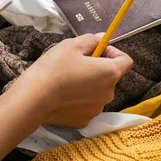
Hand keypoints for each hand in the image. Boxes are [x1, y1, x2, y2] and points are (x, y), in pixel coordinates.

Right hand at [0, 34, 132, 160]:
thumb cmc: (54, 68)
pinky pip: (86, 106)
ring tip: (67, 81)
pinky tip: (63, 97)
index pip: (126, 61)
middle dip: (98, 69)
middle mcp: (109, 94)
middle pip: (110, 77)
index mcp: (110, 73)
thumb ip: (92, 40)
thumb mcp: (72, 45)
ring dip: (89, 85)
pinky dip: (79, 101)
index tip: (96, 51)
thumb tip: (101, 40)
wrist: (33, 99)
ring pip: (98, 92)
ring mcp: (97, 110)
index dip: (113, 52)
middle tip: (76, 64)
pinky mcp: (84, 121)